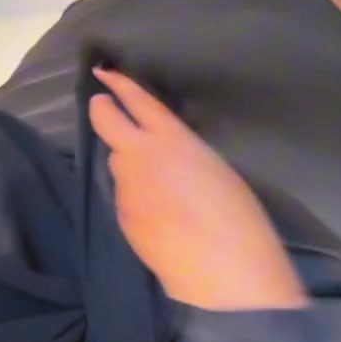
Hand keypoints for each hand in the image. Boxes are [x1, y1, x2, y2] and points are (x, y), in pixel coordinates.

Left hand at [88, 67, 307, 309]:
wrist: (222, 268)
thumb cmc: (238, 215)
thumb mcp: (213, 168)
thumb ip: (180, 154)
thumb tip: (163, 157)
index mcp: (172, 140)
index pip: (137, 101)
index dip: (118, 84)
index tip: (104, 73)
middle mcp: (141, 157)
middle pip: (106, 122)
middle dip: (102, 110)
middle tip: (102, 105)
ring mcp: (127, 190)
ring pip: (118, 166)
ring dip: (130, 166)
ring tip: (160, 185)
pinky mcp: (122, 218)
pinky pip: (125, 198)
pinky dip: (137, 198)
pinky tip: (161, 215)